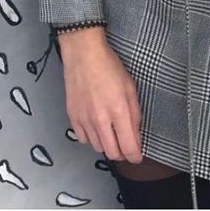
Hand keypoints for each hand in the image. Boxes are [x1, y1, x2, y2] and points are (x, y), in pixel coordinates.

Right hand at [58, 27, 143, 163]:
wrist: (83, 54)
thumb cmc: (109, 66)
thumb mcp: (130, 87)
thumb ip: (134, 113)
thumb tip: (136, 133)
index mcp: (118, 110)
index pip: (128, 147)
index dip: (135, 156)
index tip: (137, 156)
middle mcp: (100, 119)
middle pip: (112, 153)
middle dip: (122, 153)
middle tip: (125, 144)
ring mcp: (84, 119)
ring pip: (97, 147)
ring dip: (107, 144)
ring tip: (110, 131)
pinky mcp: (72, 116)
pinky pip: (83, 139)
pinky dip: (91, 137)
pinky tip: (95, 126)